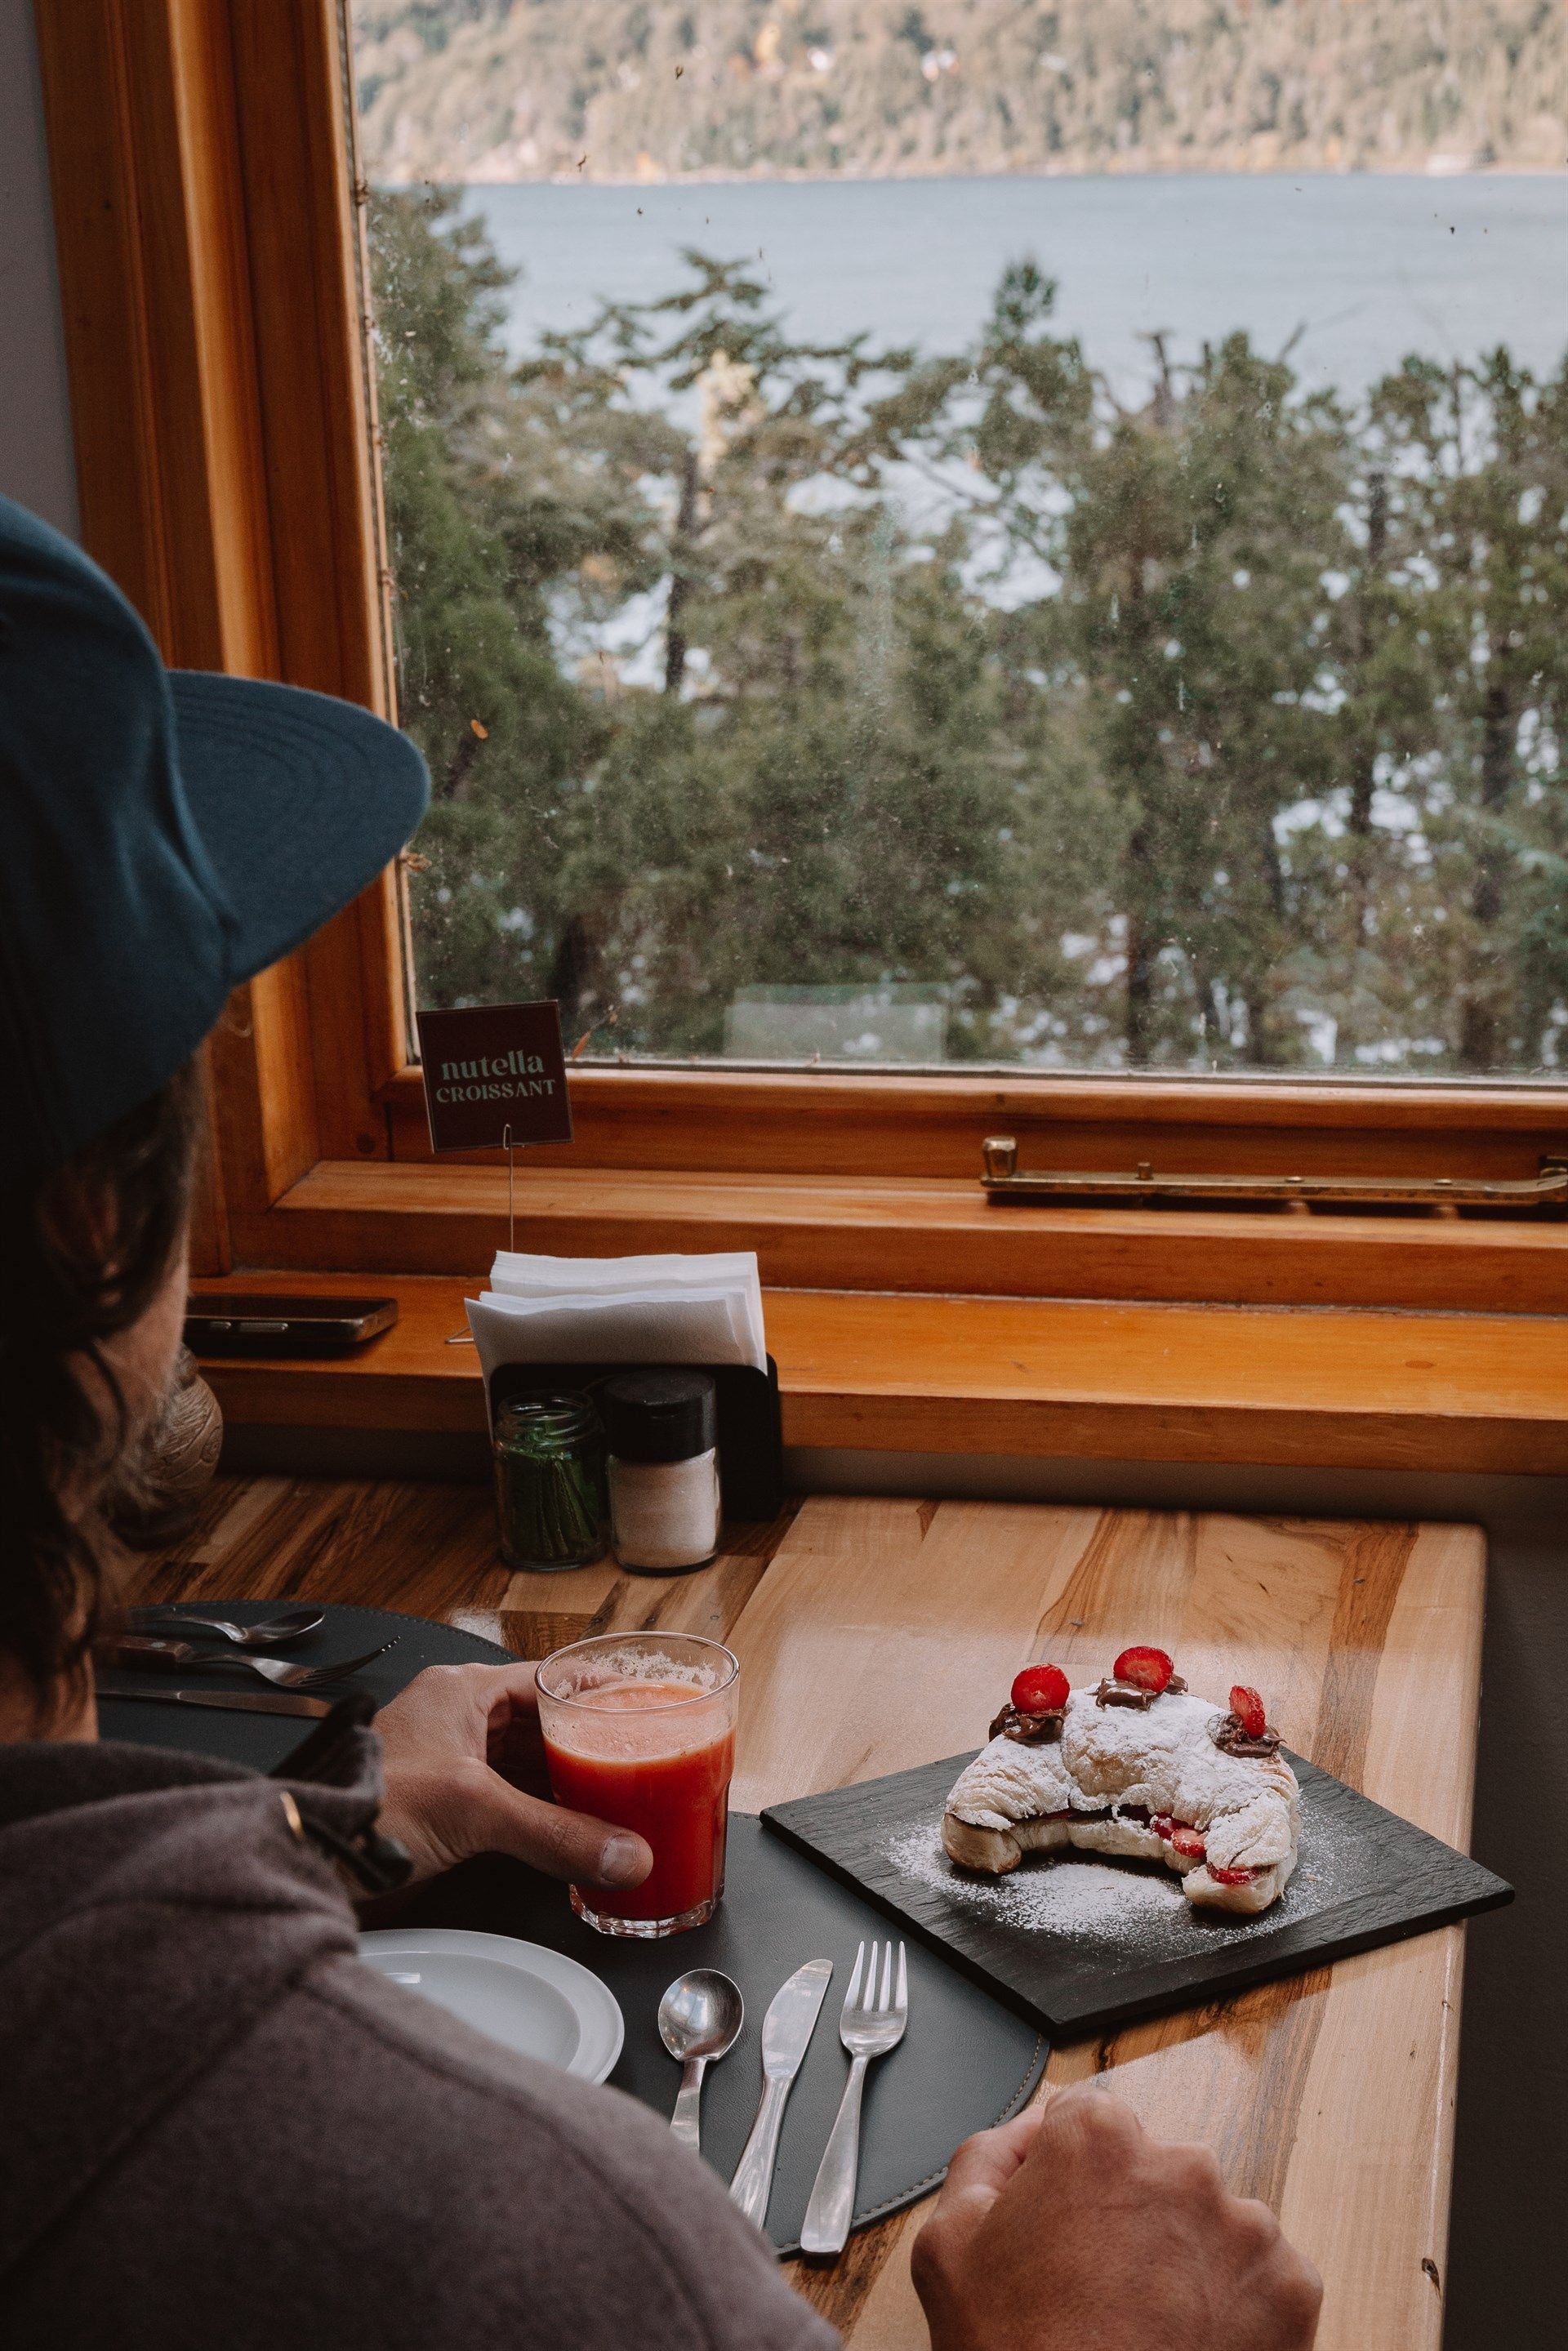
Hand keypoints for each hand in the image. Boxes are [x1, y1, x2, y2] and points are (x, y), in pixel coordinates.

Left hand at [372, 1661, 652, 1890]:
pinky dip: (540, 1816)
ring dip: (565, 1786)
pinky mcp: (446, 1805)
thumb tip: (623, 1854)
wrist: (313, 1854)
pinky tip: (571, 1833)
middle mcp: (457, 1718)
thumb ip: (555, 1833)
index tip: (636, 1709)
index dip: (593, 1695)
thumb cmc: (371, 1805)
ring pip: (524, 1766)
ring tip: (615, 1800)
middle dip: (585, 1748)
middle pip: (540, 1726)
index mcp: (460, 1690)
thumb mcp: (474, 1810)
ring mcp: (451, 1763)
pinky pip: (508, 1801)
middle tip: (634, 1764)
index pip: (546, 1679)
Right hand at [912, 2088, 1320, 2350]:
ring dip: (1186, 2263)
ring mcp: (1246, 2228)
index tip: (1066, 2235)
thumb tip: (1032, 2130)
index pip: (1089, 2124)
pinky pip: (1261, 2280)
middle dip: (1133, 2220)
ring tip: (1146, 2328)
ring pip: (1210, 2226)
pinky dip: (1234, 2309)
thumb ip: (989, 2155)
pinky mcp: (1291, 2290)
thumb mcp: (950, 2244)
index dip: (1070, 2183)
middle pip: (1154, 2174)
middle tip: (1100, 2293)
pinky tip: (1188, 2344)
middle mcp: (1182, 2165)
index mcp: (1098, 2139)